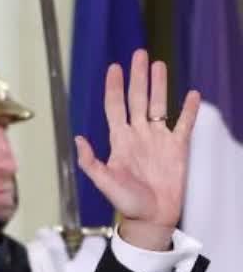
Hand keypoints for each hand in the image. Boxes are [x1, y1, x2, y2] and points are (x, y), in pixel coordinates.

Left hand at [74, 49, 200, 250]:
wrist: (150, 217)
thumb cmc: (126, 202)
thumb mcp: (104, 182)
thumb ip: (91, 161)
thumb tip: (78, 139)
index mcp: (120, 140)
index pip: (115, 107)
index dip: (114, 87)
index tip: (113, 67)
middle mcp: (138, 135)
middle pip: (138, 99)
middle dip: (137, 77)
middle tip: (139, 54)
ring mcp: (158, 140)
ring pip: (160, 105)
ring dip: (159, 85)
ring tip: (159, 65)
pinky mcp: (177, 148)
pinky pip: (184, 124)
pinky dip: (189, 109)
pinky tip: (192, 94)